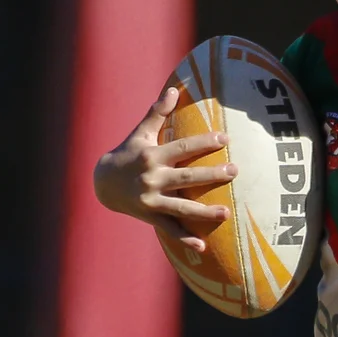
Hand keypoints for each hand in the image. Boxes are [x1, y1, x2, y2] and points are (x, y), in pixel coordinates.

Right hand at [93, 85, 235, 252]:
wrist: (102, 184)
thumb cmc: (127, 154)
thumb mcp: (140, 133)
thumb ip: (158, 112)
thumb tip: (174, 89)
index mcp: (152, 156)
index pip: (182, 147)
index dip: (203, 142)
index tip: (225, 137)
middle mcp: (152, 178)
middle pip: (186, 178)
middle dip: (211, 175)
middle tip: (235, 171)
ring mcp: (151, 200)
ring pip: (181, 207)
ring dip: (203, 212)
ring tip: (226, 213)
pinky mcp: (150, 217)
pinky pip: (170, 229)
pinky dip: (185, 239)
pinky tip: (202, 247)